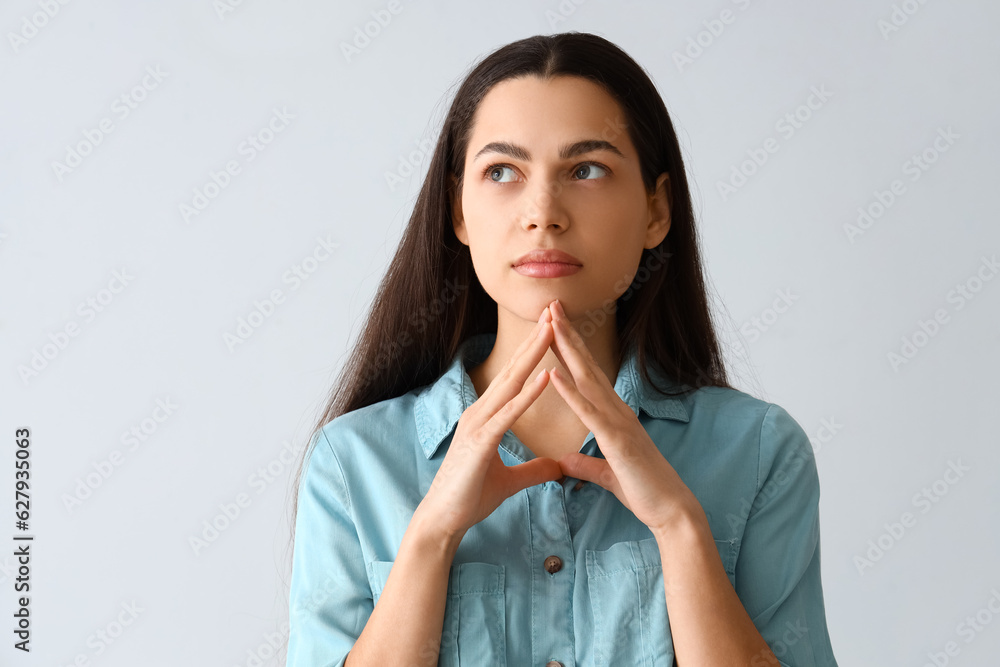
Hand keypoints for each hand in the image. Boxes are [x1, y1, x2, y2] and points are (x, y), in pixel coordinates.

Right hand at [416, 307, 561, 538]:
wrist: (443, 520)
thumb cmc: (470, 497)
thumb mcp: (512, 481)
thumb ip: (534, 469)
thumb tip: (558, 466)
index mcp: (487, 417)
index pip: (515, 377)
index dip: (534, 352)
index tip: (552, 328)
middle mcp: (480, 413)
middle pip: (513, 369)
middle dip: (535, 340)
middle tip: (554, 310)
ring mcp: (478, 425)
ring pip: (511, 383)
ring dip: (533, 356)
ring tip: (552, 329)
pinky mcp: (480, 443)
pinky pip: (508, 414)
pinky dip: (528, 395)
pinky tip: (546, 377)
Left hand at [545, 299, 703, 535]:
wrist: (671, 511)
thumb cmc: (644, 491)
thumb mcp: (606, 474)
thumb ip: (586, 463)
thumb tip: (566, 459)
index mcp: (614, 416)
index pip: (587, 375)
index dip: (570, 348)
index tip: (553, 324)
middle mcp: (617, 411)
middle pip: (586, 365)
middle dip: (567, 334)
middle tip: (551, 304)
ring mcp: (618, 423)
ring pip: (587, 379)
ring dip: (567, 350)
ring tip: (550, 324)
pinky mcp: (617, 441)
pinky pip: (589, 412)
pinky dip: (570, 392)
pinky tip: (552, 374)